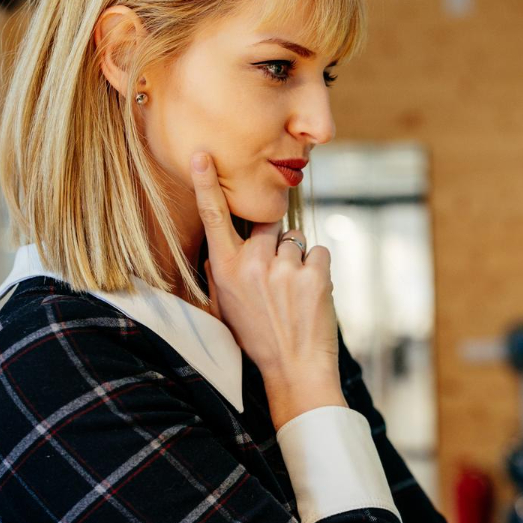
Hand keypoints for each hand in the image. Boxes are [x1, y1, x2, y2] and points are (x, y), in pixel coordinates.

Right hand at [191, 150, 345, 427]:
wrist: (294, 369)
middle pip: (269, 224)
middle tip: (278, 278)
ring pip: (296, 241)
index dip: (207, 183)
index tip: (203, 154)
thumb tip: (222, 244)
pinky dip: (319, 270)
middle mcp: (252, 263)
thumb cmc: (258, 337)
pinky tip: (311, 296)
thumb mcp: (226, 305)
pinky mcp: (315, 273)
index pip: (213, 217)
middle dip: (276, 241)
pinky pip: (319, 252)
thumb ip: (222, 270)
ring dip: (299, 261)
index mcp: (225, 269)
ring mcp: (285, 267)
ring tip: (294, 295)